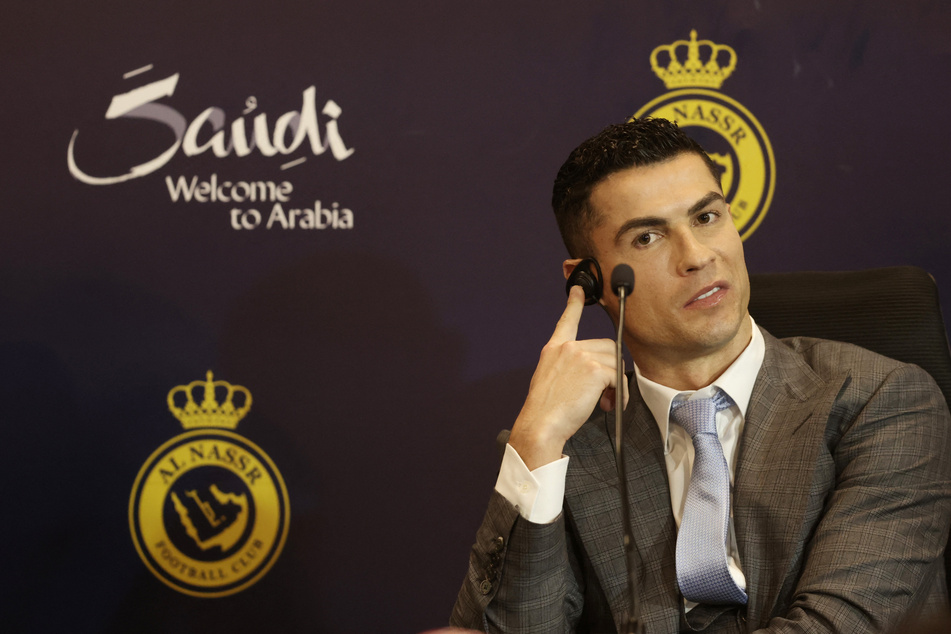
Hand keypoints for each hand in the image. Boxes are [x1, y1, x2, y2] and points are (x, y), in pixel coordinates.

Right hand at [508, 285, 627, 469]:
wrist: (541, 424)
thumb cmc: (545, 410)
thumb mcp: (549, 380)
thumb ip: (569, 369)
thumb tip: (598, 375)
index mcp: (553, 349)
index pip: (566, 320)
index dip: (574, 303)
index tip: (578, 289)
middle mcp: (567, 348)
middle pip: (607, 347)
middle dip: (611, 370)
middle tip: (605, 393)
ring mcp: (581, 357)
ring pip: (615, 363)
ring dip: (616, 384)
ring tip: (605, 402)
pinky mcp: (595, 370)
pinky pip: (618, 378)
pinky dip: (619, 395)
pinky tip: (610, 405)